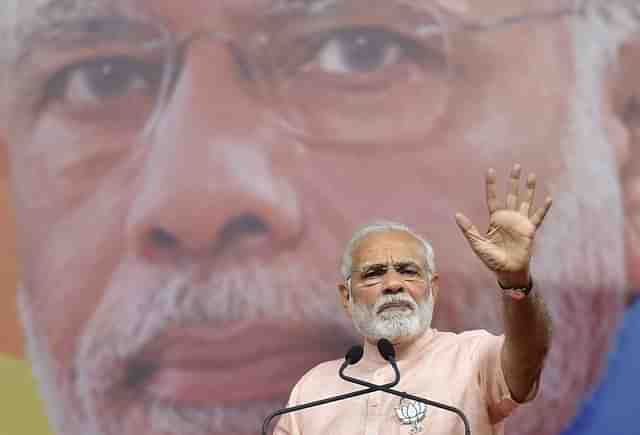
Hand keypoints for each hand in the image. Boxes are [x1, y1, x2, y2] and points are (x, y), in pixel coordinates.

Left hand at [455, 164, 551, 286]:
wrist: (507, 271)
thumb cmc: (491, 259)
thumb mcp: (477, 243)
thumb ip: (469, 229)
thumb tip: (457, 215)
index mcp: (495, 219)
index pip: (493, 198)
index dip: (492, 185)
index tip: (490, 171)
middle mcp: (508, 218)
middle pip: (511, 194)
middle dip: (513, 181)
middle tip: (516, 166)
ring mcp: (520, 222)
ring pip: (525, 201)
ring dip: (529, 189)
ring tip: (531, 175)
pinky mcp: (530, 230)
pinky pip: (538, 217)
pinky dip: (543, 208)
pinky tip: (548, 198)